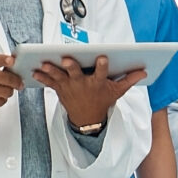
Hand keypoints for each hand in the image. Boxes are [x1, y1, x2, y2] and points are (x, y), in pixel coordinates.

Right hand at [0, 53, 21, 113]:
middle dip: (16, 81)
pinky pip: (1, 101)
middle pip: (5, 78)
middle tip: (19, 82)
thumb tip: (15, 65)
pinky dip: (2, 99)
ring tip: (4, 89)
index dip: (3, 60)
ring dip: (9, 91)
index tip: (11, 60)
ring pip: (6, 91)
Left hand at [32, 54, 148, 128]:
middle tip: (67, 60)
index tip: (102, 58)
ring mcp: (70, 87)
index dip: (102, 66)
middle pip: (76, 73)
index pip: (102, 72)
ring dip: (52, 71)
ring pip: (60, 77)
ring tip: (44, 64)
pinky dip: (42, 77)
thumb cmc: (101, 101)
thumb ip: (129, 80)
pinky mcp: (60, 89)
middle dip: (72, 67)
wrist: (87, 119)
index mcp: (97, 83)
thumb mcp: (117, 92)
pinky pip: (49, 82)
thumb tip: (144, 72)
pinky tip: (34, 71)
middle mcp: (83, 84)